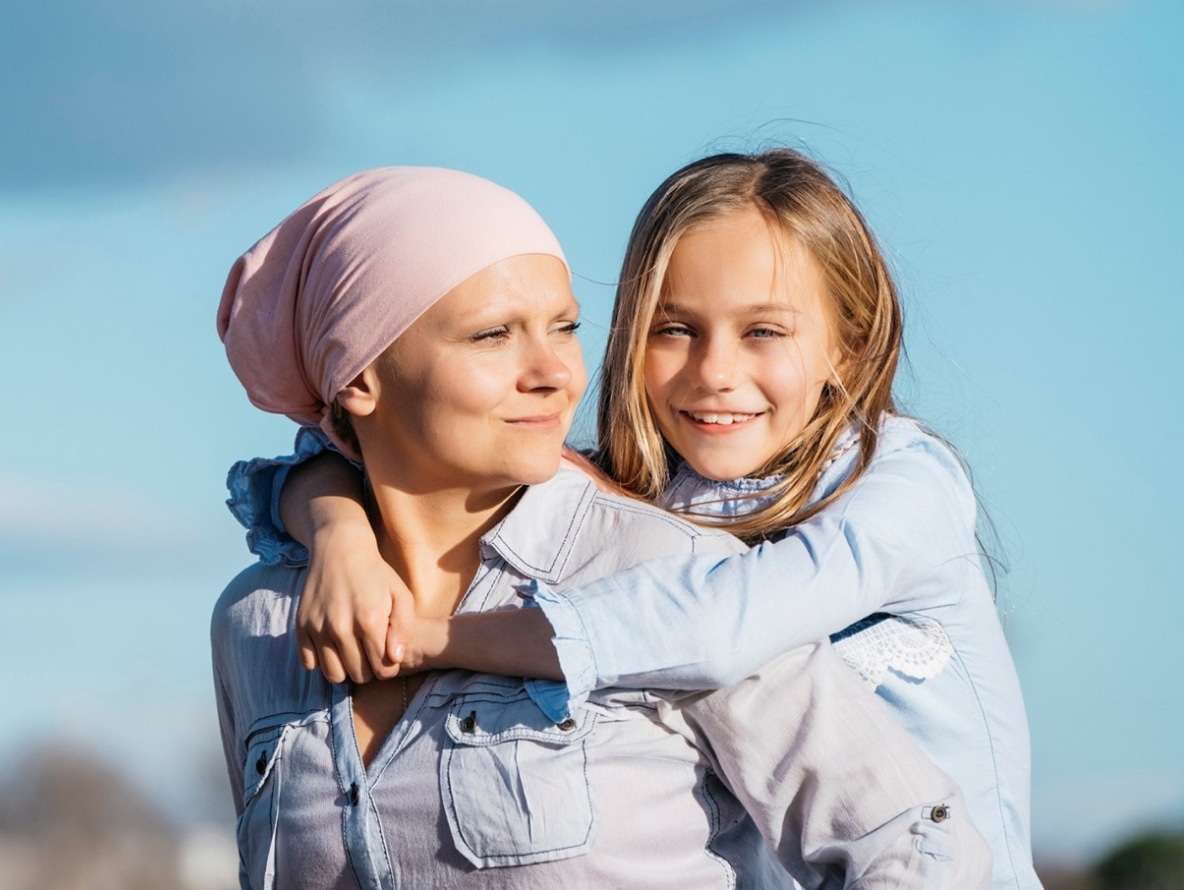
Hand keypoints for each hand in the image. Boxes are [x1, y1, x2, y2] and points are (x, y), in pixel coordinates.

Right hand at [296, 519, 408, 683]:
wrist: (340, 548)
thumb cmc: (376, 573)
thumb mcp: (401, 595)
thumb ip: (404, 629)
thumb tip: (394, 659)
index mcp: (370, 621)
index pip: (383, 670)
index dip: (388, 666)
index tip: (386, 653)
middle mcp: (341, 627)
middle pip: (359, 676)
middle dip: (368, 667)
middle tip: (369, 649)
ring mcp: (318, 627)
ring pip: (333, 675)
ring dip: (345, 667)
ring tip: (352, 649)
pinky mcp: (301, 626)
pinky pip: (309, 663)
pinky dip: (321, 659)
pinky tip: (332, 644)